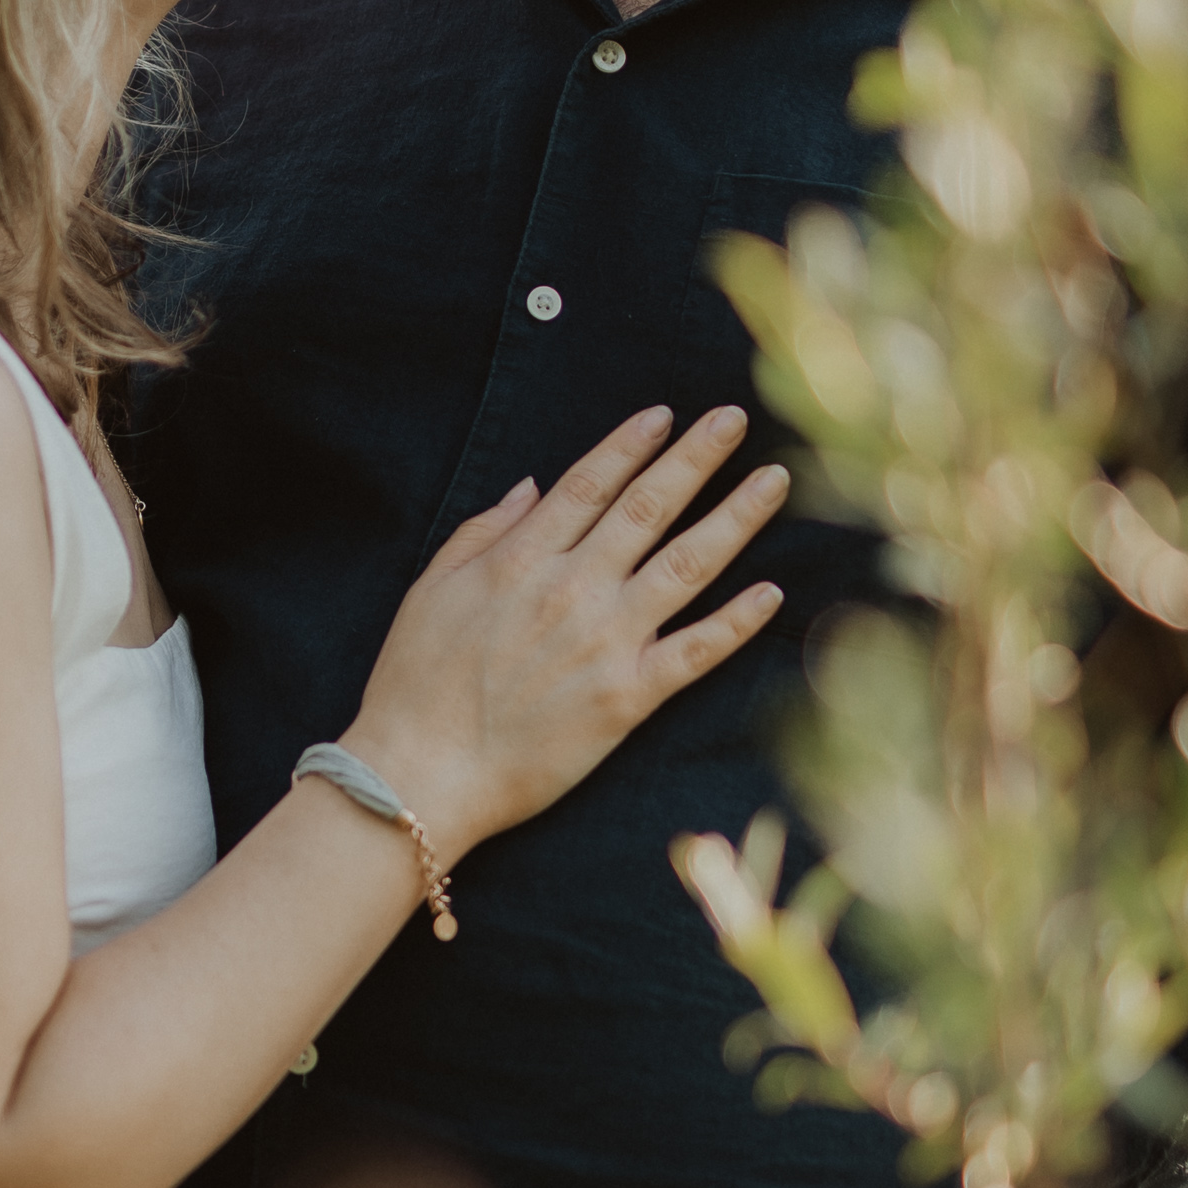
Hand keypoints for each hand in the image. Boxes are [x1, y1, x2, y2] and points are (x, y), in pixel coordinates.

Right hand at [346, 403, 785, 858]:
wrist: (421, 772)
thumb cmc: (413, 684)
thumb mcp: (429, 590)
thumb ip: (481, 532)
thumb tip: (531, 487)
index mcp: (521, 560)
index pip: (589, 484)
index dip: (630, 445)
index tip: (665, 415)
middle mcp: (572, 589)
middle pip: (648, 507)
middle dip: (696, 457)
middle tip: (734, 420)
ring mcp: (606, 641)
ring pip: (687, 564)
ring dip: (735, 518)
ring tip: (774, 481)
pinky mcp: (628, 697)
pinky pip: (696, 650)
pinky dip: (738, 621)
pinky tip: (772, 592)